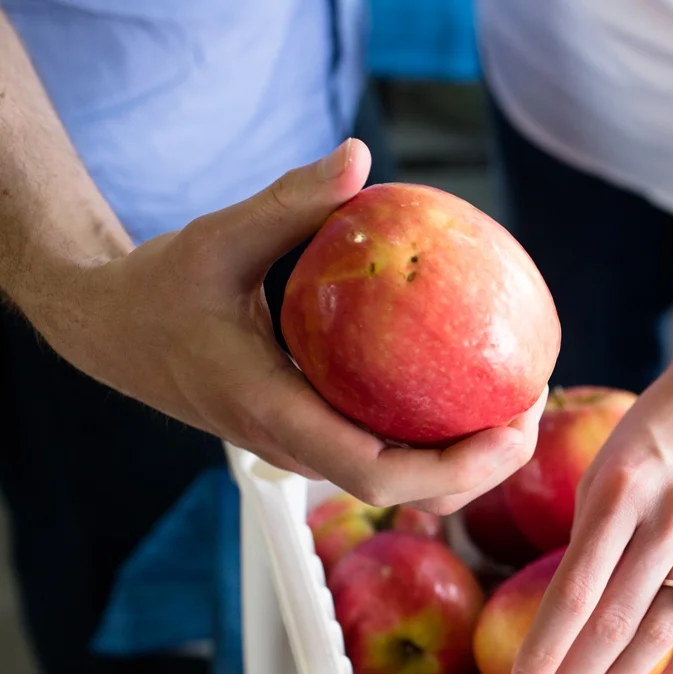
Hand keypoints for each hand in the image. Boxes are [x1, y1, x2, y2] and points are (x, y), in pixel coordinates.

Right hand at [24, 139, 541, 514]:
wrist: (112, 330)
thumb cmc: (160, 287)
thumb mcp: (217, 237)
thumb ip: (287, 202)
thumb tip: (359, 156)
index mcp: (272, 415)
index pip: (376, 473)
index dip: (454, 467)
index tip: (510, 429)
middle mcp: (294, 447)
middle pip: (407, 493)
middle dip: (482, 468)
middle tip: (535, 407)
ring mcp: (305, 449)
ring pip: (401, 483)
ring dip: (468, 460)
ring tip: (522, 403)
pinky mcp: (314, 435)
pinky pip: (388, 452)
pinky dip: (439, 437)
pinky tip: (477, 388)